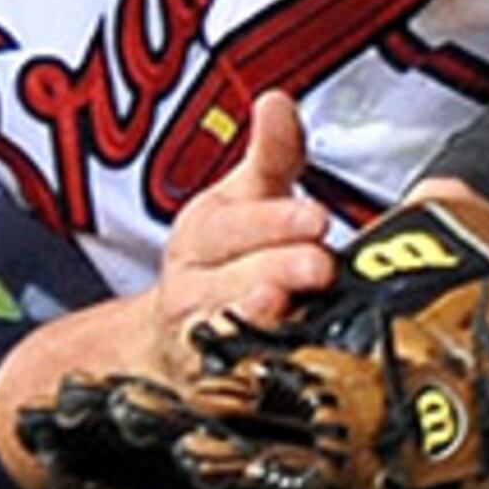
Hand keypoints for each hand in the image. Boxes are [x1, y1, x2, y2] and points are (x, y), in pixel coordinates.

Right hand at [0, 91, 337, 488]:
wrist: (168, 344)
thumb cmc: (224, 261)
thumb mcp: (245, 201)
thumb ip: (272, 155)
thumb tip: (278, 100)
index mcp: (203, 235)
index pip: (233, 224)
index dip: (272, 220)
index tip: (315, 216)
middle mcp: (193, 288)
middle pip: (229, 278)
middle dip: (275, 267)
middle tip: (319, 262)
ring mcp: (199, 341)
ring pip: (223, 332)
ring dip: (255, 320)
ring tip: (285, 308)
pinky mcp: (212, 388)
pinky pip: (229, 386)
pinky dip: (249, 380)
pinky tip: (276, 371)